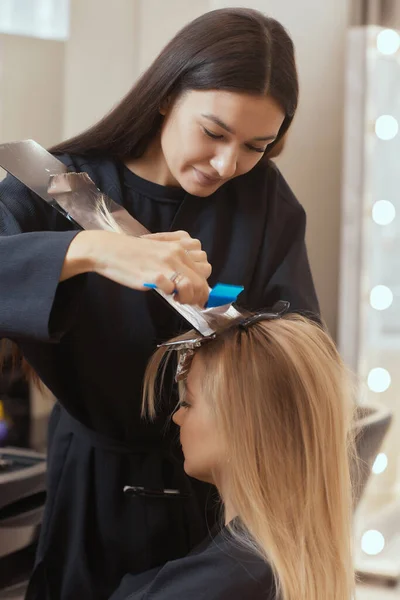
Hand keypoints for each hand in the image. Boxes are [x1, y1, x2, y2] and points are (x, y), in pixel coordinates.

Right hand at [63, 230, 209, 306]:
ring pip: (193, 285)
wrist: (109, 250)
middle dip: (198, 294)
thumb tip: (191, 280)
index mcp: (179, 246)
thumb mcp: (160, 250)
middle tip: (185, 299)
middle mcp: (176, 253)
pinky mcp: (155, 275)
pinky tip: (162, 292)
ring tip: (176, 298)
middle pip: (202, 279)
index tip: (194, 293)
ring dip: (187, 296)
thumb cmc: (132, 253)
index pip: (205, 267)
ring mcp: (167, 264)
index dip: (203, 284)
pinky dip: (170, 294)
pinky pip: (173, 289)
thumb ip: (177, 260)